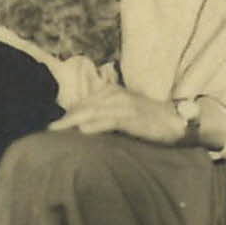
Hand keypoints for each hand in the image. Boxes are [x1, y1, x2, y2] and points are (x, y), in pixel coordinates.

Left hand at [48, 87, 191, 145]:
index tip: (52, 125)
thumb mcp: (126, 113)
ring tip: (56, 130)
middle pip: (84, 106)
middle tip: (48, 130)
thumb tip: (85, 127)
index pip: (84, 102)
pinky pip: (109, 120)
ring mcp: (123, 106)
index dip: (68, 114)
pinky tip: (82, 131)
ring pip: (92, 111)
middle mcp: (115, 95)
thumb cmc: (151, 121)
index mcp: (113, 93)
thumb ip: (107, 115)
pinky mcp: (131, 117)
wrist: (177, 121)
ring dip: (72, 121)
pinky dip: (95, 125)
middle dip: (65, 118)